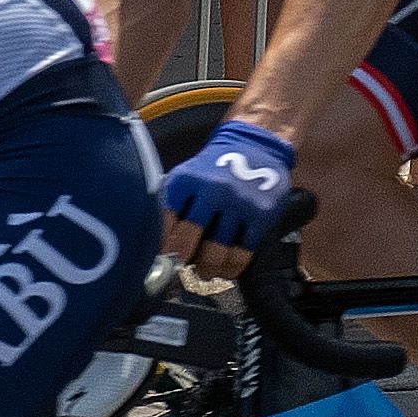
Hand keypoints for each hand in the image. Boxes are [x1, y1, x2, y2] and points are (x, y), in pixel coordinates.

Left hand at [157, 116, 303, 258]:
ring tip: (204, 272)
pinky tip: (226, 268)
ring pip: (215, 255)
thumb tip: (156, 251)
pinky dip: (231, 267)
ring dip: (207, 270)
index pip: (162, 227)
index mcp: (186, 181)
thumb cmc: (213, 169)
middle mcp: (212, 191)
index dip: (158, 249)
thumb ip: (171, 208)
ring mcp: (239, 203)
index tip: (159, 262)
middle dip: (179, 263)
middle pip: (185, 244)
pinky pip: (242, 254)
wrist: (256, 145)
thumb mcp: (186, 178)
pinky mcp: (261, 214)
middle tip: (180, 270)